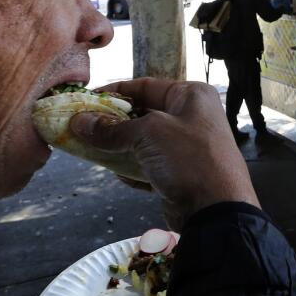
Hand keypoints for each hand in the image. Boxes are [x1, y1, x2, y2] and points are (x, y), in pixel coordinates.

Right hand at [69, 78, 258, 228]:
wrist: (216, 209)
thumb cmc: (188, 158)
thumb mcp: (148, 134)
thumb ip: (112, 129)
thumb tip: (80, 123)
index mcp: (191, 96)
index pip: (145, 86)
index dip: (114, 92)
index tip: (86, 99)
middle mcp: (192, 118)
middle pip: (143, 114)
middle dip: (113, 122)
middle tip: (82, 127)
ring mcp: (188, 148)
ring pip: (145, 143)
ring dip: (119, 147)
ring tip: (91, 150)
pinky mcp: (181, 175)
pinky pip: (150, 167)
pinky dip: (132, 169)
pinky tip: (116, 174)